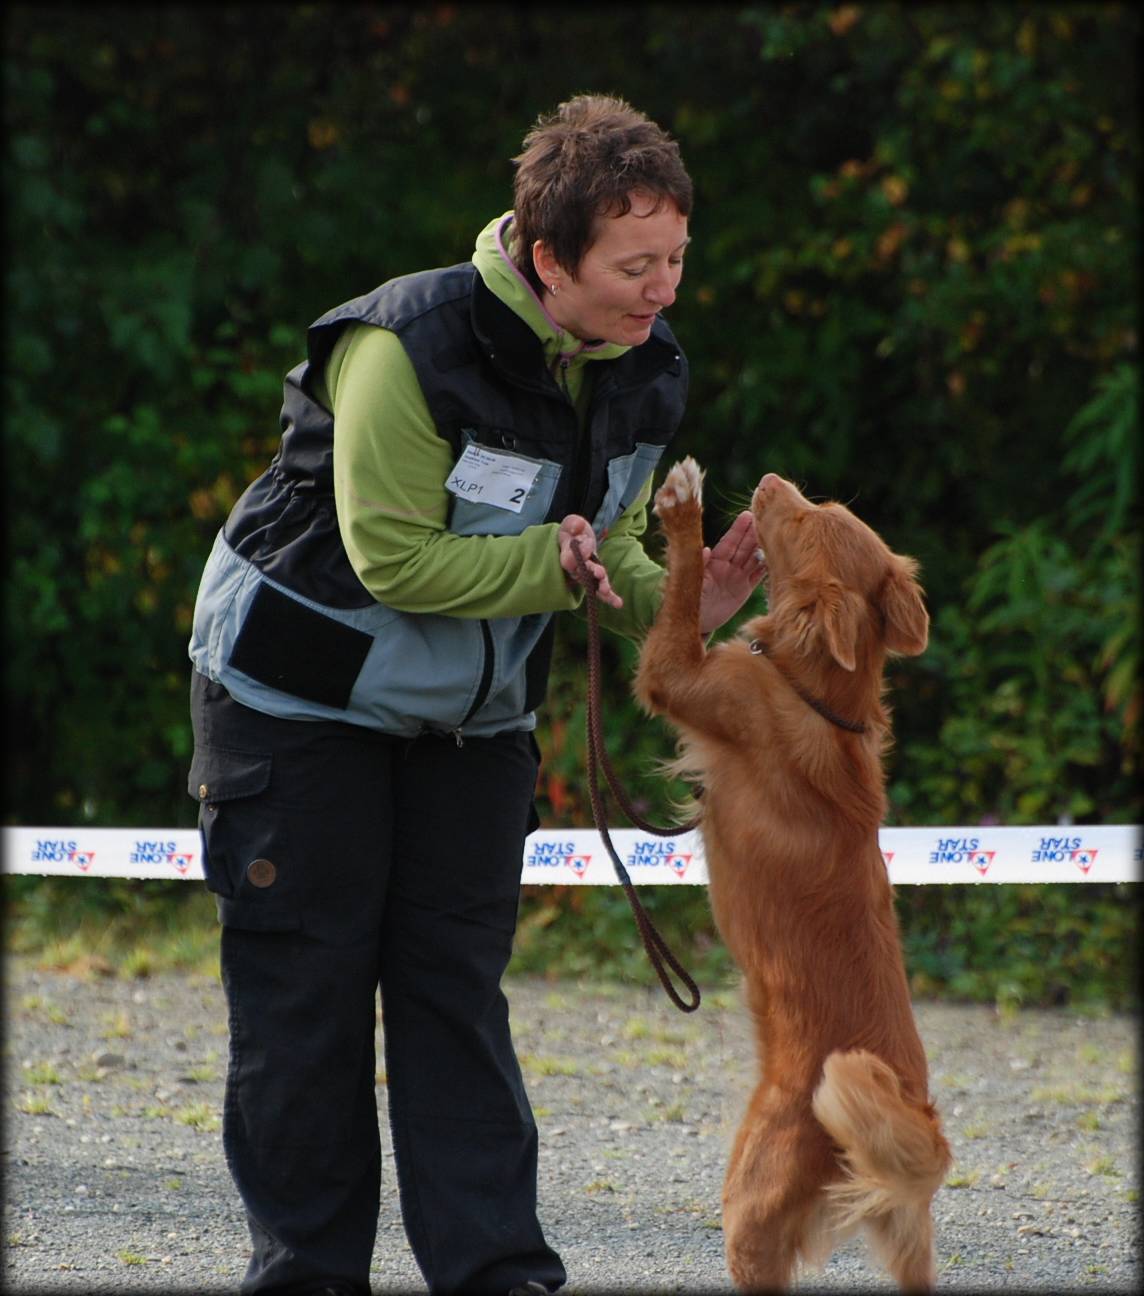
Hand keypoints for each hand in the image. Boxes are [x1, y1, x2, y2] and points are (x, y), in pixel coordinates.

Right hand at [558, 515, 623, 609]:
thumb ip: (573, 523)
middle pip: (580, 574)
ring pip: (592, 584)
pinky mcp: (596, 577)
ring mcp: (586, 574)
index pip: (569, 559)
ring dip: (599, 587)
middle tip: (599, 572)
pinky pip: (601, 589)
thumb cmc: (573, 530)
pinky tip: (618, 604)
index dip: (579, 552)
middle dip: (590, 572)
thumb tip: (578, 529)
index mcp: (566, 555)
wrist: (579, 536)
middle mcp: (575, 568)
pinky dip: (610, 597)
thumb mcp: (572, 522)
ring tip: (606, 590)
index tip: (587, 541)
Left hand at [698, 510, 765, 634]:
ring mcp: (737, 576)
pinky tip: (778, 557)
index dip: (738, 529)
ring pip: (754, 558)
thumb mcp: (693, 582)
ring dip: (764, 546)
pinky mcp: (745, 589)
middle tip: (767, 517)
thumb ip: (700, 566)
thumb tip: (705, 549)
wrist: (697, 621)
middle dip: (755, 532)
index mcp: (714, 561)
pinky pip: (758, 575)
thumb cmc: (689, 599)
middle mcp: (728, 566)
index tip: (747, 515)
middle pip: (744, 546)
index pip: (729, 541)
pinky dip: (767, 566)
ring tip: (776, 533)